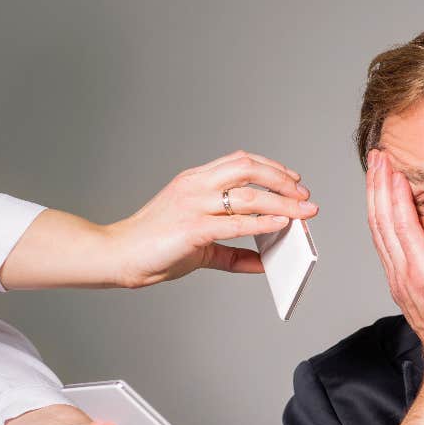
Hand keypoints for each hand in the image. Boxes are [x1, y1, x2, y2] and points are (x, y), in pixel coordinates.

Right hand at [109, 150, 318, 287]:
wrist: (119, 256)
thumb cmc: (155, 246)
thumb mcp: (202, 245)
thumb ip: (234, 253)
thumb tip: (264, 263)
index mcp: (195, 180)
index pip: (240, 161)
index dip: (271, 168)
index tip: (293, 180)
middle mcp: (195, 186)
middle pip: (248, 169)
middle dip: (282, 181)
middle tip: (304, 197)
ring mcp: (193, 205)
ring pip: (248, 195)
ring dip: (282, 203)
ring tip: (303, 212)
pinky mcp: (192, 228)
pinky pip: (234, 222)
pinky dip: (262, 223)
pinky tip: (281, 225)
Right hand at [366, 149, 423, 368]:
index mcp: (405, 279)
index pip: (388, 232)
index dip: (383, 202)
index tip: (385, 176)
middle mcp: (399, 273)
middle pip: (379, 220)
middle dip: (377, 185)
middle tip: (378, 156)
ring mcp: (405, 272)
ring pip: (384, 219)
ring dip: (382, 185)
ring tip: (382, 158)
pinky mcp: (419, 270)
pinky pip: (402, 227)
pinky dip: (395, 200)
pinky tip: (396, 178)